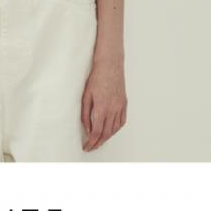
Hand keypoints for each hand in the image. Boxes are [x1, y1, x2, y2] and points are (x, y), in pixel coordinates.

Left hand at [82, 33, 127, 148]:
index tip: (86, 147)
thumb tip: (87, 129)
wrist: (110, 63)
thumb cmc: (96, 77)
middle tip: (91, 147)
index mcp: (102, 108)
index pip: (97, 132)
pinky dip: (116, 129)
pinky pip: (122, 121)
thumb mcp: (86, 95)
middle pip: (106, 134)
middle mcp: (112, 109)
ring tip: (99, 141)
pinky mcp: (124, 102)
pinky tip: (111, 130)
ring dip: (107, 138)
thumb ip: (86, 114)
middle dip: (98, 143)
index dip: (91, 142)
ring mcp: (120, 106)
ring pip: (114, 129)